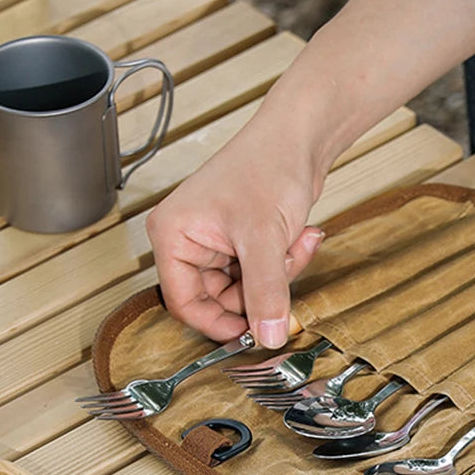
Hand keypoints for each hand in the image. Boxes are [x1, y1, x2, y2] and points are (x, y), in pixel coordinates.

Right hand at [146, 104, 324, 347]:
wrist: (299, 137)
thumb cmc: (268, 167)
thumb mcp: (265, 239)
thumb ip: (265, 292)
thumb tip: (267, 336)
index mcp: (172, 236)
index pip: (183, 302)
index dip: (218, 323)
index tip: (252, 333)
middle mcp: (189, 240)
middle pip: (220, 298)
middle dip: (261, 289)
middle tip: (285, 270)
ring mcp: (218, 241)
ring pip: (248, 288)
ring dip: (280, 274)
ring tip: (296, 241)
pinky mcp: (244, 240)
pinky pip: (264, 272)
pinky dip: (287, 262)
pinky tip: (302, 234)